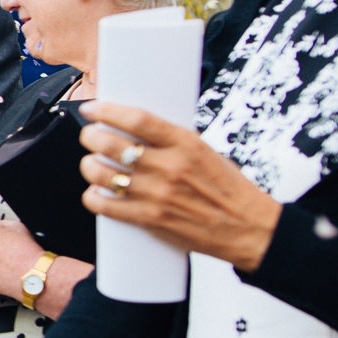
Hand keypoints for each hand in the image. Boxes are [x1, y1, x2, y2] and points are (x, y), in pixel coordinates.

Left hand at [76, 102, 282, 271]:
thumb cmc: (230, 190)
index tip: (92, 108)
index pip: (137, 119)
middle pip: (111, 144)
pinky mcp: (151, 219)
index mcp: (185, 144)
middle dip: (91, 137)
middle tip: (89, 136)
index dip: (107, 111)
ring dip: (89, 167)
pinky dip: (94, 197)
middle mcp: (169, 167)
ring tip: (91, 164)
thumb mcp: (206, 152)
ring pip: (102, 174)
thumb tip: (137, 130)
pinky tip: (97, 193)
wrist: (248, 228)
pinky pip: (107, 206)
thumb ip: (172, 142)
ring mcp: (157, 194)